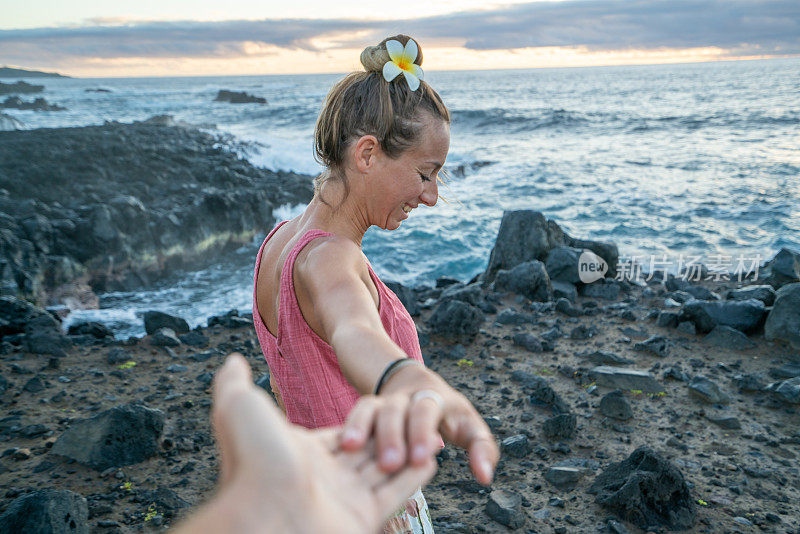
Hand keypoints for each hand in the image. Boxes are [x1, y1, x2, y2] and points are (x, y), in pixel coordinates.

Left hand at [173, 353, 437, 533]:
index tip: (386, 407)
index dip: (365, 421)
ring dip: (408, 451)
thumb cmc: (252, 460)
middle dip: (393, 436)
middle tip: (417, 418)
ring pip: (384, 471)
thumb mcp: (239, 406)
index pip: (343, 433)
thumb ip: (235, 382)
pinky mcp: (364, 517)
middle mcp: (324, 477)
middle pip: (367, 451)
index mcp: (302, 453)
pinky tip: (430, 460)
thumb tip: (232, 360)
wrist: (265, 516)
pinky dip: (415, 476)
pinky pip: (396, 493)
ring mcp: (344, 500)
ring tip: (432, 436)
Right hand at [340, 363, 498, 485]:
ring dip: (365, 428)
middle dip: (395, 434)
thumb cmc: (448, 415)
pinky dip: (351, 425)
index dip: (423, 433)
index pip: (429, 411)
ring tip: (354, 450)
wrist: (413, 382)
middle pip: (400, 409)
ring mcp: (388, 401)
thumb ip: (481, 448)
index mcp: (436, 399)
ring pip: (375, 408)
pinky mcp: (369, 407)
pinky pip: (358, 411)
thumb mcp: (468, 425)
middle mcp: (409, 397)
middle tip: (392, 463)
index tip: (422, 460)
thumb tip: (486, 477)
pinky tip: (344, 445)